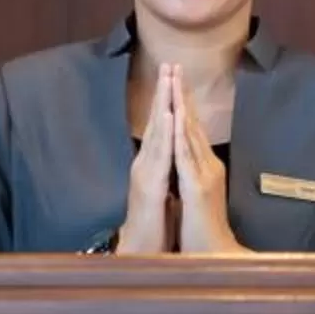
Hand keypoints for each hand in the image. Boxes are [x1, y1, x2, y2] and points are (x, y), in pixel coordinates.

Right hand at [116, 64, 178, 253]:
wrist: (141, 249)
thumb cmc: (154, 223)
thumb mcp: (163, 190)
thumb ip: (166, 171)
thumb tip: (172, 155)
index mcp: (152, 163)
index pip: (160, 127)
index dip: (166, 102)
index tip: (173, 77)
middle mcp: (146, 163)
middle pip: (155, 122)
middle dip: (162, 93)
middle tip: (169, 64)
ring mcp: (146, 173)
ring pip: (155, 133)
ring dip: (161, 105)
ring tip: (167, 80)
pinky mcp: (150, 185)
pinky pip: (159, 156)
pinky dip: (163, 134)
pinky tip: (168, 116)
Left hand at [170, 73, 246, 254]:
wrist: (215, 254)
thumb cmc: (203, 230)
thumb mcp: (195, 197)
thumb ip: (193, 178)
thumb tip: (188, 165)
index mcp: (203, 167)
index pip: (191, 129)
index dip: (182, 103)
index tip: (174, 80)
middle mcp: (206, 165)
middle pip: (192, 123)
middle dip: (181, 94)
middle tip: (174, 65)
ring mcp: (203, 175)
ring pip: (190, 133)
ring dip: (181, 105)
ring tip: (174, 80)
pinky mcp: (197, 187)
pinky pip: (186, 157)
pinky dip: (181, 135)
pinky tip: (176, 117)